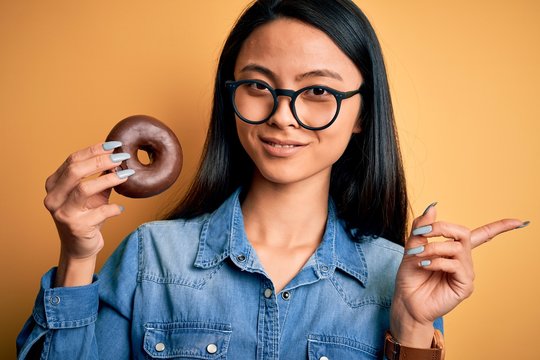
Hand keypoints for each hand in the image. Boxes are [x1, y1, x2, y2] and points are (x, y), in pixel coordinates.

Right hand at [43, 141, 133, 285]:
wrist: (80, 247)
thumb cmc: (87, 216)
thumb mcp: (93, 194)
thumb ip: (101, 176)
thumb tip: (117, 156)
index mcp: (54, 184)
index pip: (73, 160)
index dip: (94, 150)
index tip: (114, 145)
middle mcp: (53, 197)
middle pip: (76, 170)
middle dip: (101, 161)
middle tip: (121, 157)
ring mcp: (62, 213)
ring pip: (84, 189)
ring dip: (109, 179)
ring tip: (126, 175)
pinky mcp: (75, 227)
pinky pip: (99, 212)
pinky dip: (113, 208)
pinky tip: (120, 209)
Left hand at [390, 203, 527, 346]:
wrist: (407, 302)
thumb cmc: (410, 277)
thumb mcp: (412, 248)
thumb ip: (421, 228)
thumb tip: (433, 206)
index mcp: (454, 249)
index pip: (482, 235)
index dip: (501, 227)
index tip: (519, 221)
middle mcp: (464, 260)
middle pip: (464, 233)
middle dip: (441, 227)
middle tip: (422, 233)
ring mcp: (466, 272)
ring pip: (456, 248)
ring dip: (433, 247)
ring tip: (418, 255)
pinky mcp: (465, 285)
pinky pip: (455, 265)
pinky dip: (437, 262)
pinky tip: (425, 266)